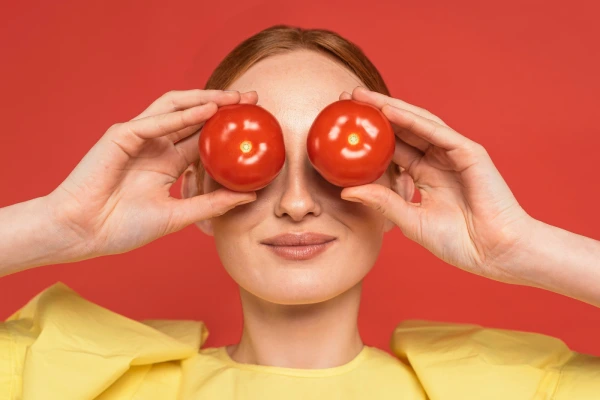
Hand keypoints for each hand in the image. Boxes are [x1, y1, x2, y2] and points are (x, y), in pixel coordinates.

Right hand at [46, 90, 257, 257]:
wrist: (84, 234)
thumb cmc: (124, 227)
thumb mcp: (179, 215)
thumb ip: (212, 204)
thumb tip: (249, 195)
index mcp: (168, 163)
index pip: (204, 139)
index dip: (229, 130)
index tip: (258, 125)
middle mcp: (156, 146)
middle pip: (194, 117)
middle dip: (224, 106)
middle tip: (254, 100)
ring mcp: (139, 138)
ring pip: (176, 109)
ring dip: (206, 100)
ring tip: (235, 98)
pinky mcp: (121, 136)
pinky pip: (153, 122)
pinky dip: (180, 115)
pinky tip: (207, 110)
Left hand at [339, 87, 533, 282]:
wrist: (495, 253)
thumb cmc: (459, 242)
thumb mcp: (410, 220)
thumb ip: (382, 202)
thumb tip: (346, 190)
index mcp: (426, 175)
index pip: (393, 148)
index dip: (368, 137)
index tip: (341, 128)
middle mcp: (438, 160)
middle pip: (402, 130)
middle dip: (374, 113)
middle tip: (344, 100)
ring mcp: (454, 154)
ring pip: (417, 124)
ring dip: (389, 108)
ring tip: (360, 96)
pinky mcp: (469, 152)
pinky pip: (436, 132)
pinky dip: (412, 120)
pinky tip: (388, 110)